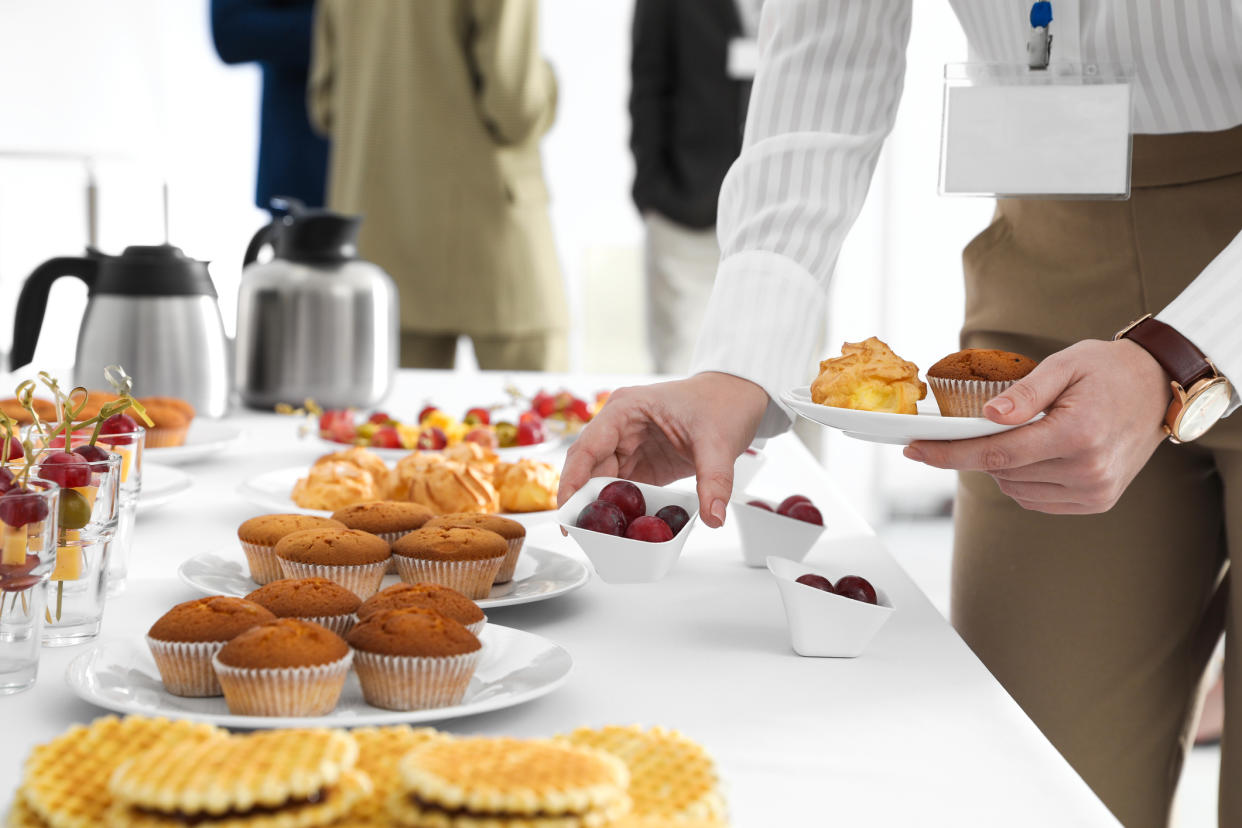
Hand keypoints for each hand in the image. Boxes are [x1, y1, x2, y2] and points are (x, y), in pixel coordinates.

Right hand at [557, 372, 768, 526]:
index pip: (587, 448)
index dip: (572, 481)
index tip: (566, 511)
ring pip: (602, 481)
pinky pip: (623, 489)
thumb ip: (714, 481)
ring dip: (600, 507)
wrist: (737, 397)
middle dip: (582, 500)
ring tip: (598, 537)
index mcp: (626, 410)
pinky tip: (621, 528)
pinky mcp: (642, 463)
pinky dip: (621, 508)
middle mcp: (619, 427)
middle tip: (578, 534)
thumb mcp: (718, 442)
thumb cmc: (721, 403)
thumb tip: (713, 518)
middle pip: (588, 468)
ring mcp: (629, 445)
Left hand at [903, 339, 1170, 513]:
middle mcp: (1088, 469)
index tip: (913, 450)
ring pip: (1014, 488)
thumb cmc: (1108, 370)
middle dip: (979, 450)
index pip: (998, 453)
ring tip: (1028, 433)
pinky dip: (1022, 478)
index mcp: (1078, 434)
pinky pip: (1034, 499)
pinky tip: (1038, 454)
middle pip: (1002, 471)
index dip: (949, 453)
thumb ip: (1024, 392)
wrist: (1159, 389)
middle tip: (982, 423)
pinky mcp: (1096, 501)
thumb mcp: (1065, 364)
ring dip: (1004, 465)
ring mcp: (1095, 490)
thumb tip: (987, 415)